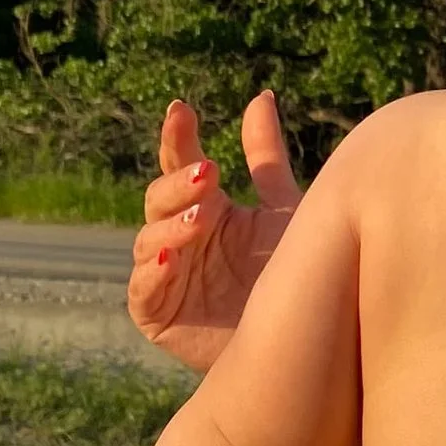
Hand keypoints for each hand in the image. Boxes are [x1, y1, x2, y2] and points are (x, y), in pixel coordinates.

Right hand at [125, 94, 302, 372]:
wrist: (302, 349)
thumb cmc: (291, 277)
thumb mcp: (283, 211)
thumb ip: (265, 158)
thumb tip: (260, 96)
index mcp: (205, 209)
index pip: (180, 165)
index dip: (177, 138)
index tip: (183, 109)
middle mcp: (180, 238)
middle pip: (160, 199)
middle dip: (179, 184)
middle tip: (208, 174)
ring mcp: (165, 275)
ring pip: (148, 240)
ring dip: (171, 225)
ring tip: (202, 218)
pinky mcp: (156, 314)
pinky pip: (143, 289)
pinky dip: (153, 272)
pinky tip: (169, 258)